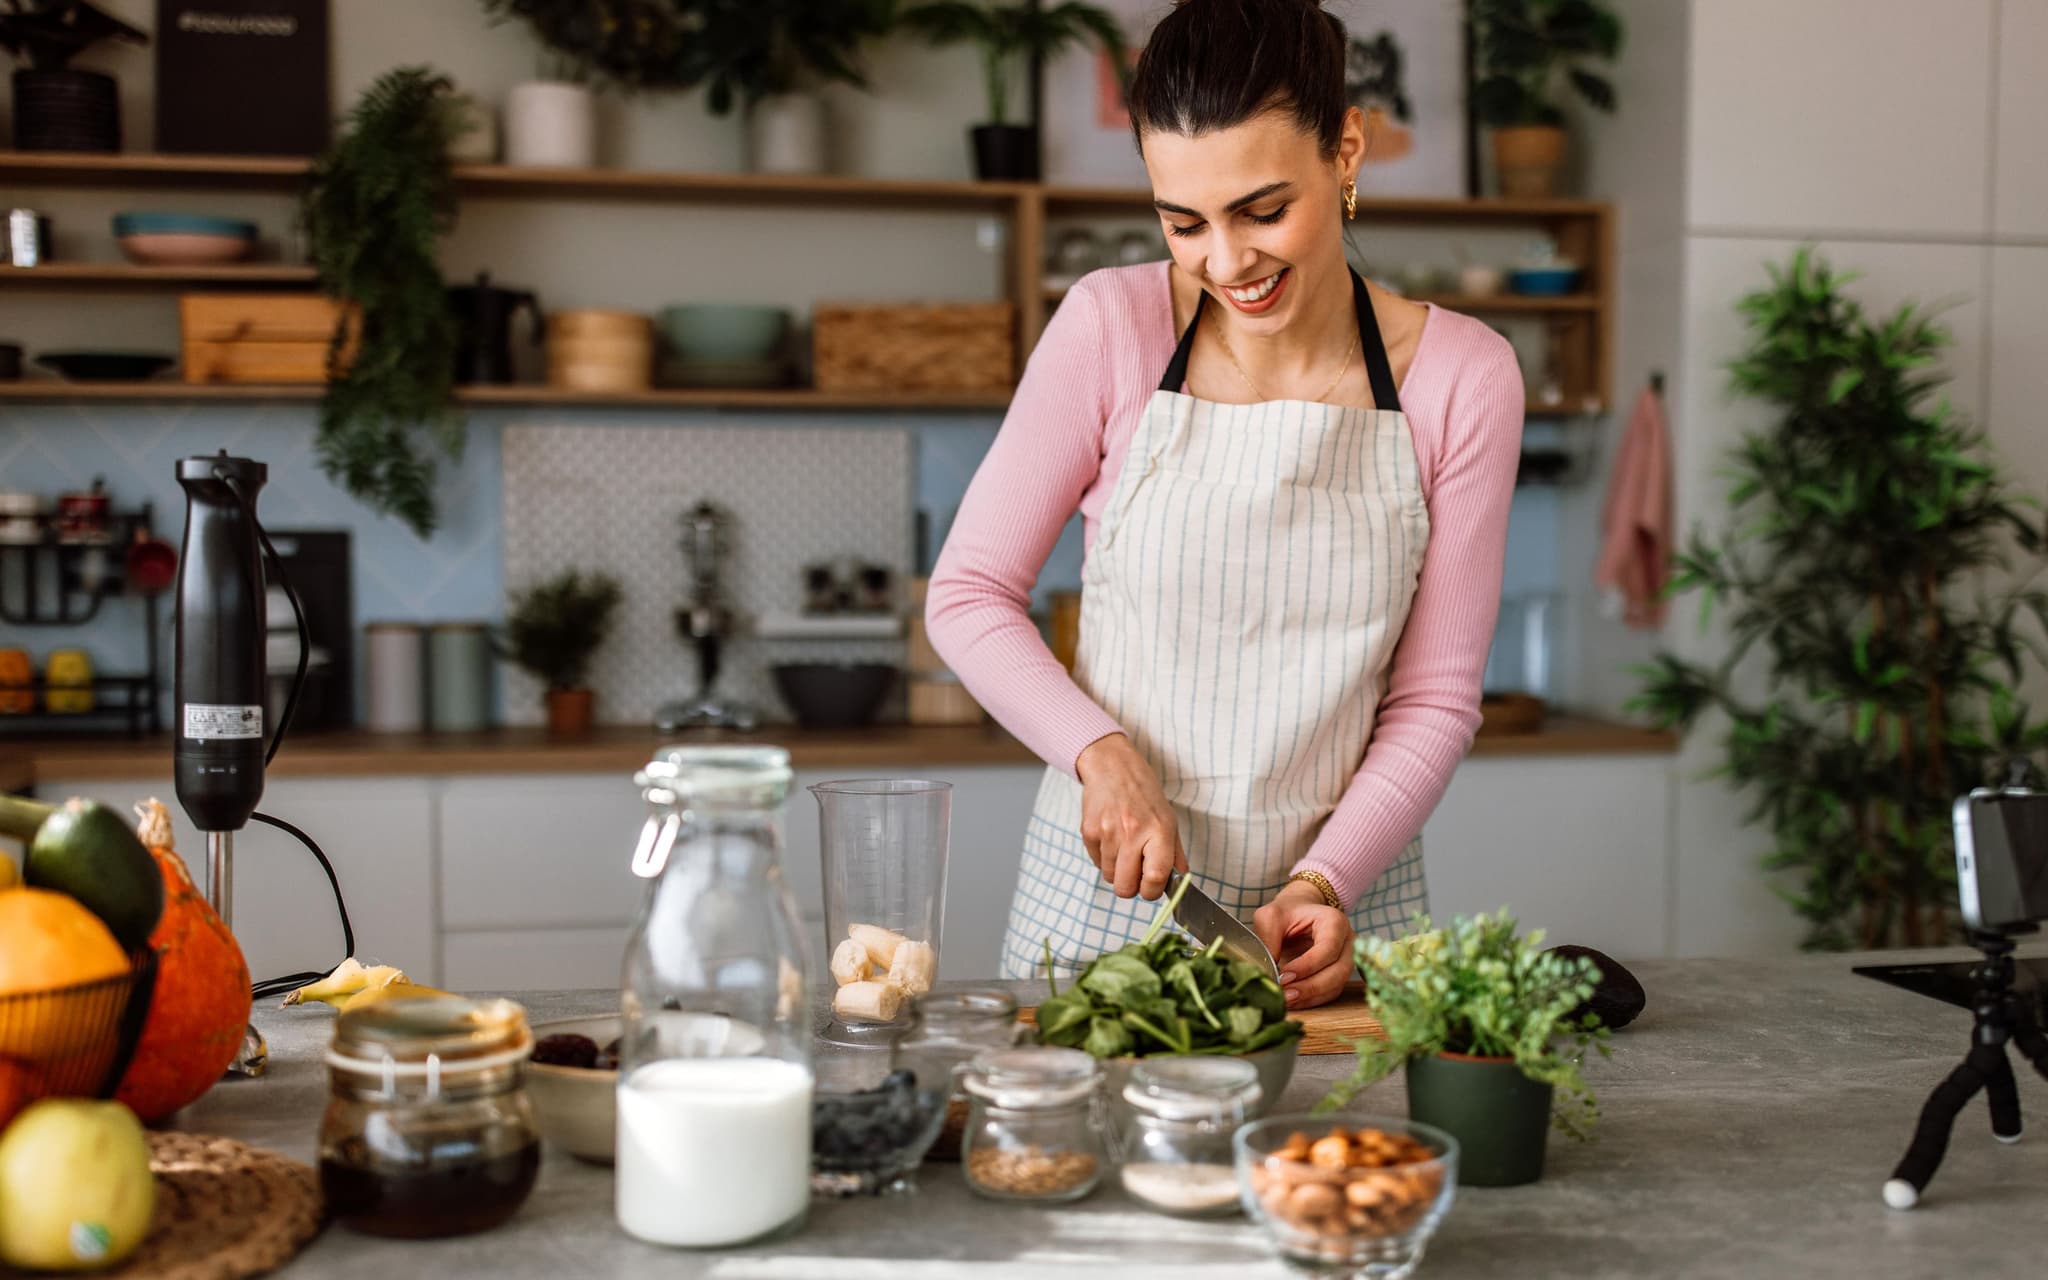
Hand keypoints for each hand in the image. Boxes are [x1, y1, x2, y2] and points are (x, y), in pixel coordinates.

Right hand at [1075, 734, 1185, 899]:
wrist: (1113, 766)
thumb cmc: (1144, 793)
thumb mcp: (1169, 820)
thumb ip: (1175, 856)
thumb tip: (1180, 885)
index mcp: (1159, 830)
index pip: (1155, 878)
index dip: (1152, 891)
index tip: (1151, 887)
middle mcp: (1133, 832)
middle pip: (1125, 888)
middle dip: (1130, 886)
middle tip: (1135, 871)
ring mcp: (1108, 832)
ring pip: (1109, 877)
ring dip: (1116, 869)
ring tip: (1123, 846)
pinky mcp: (1089, 831)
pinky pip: (1096, 862)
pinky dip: (1103, 857)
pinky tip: (1110, 837)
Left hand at [1252, 881, 1355, 1009]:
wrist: (1298, 913)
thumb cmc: (1286, 912)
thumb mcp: (1271, 916)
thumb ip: (1268, 938)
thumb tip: (1269, 970)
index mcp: (1334, 921)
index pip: (1328, 948)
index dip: (1308, 965)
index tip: (1284, 975)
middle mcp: (1347, 942)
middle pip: (1339, 971)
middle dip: (1311, 986)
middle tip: (1286, 994)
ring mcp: (1346, 959)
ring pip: (1336, 985)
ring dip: (1311, 997)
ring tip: (1286, 1000)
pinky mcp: (1338, 975)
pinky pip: (1330, 993)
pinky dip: (1312, 1000)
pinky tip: (1293, 1001)